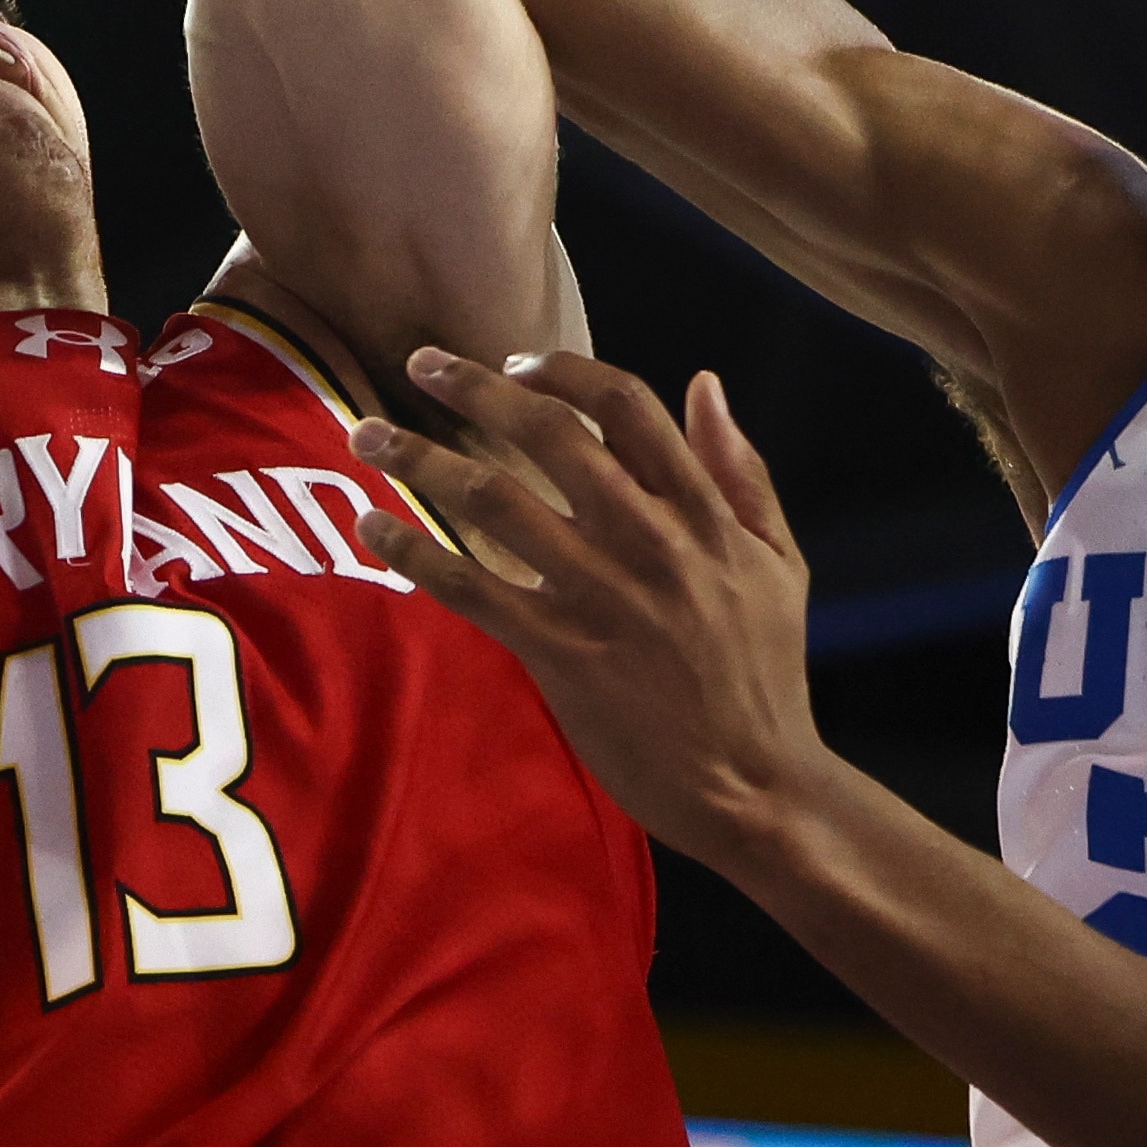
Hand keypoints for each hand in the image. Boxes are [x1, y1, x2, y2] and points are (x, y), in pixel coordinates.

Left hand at [343, 351, 837, 864]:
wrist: (754, 785)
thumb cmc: (765, 672)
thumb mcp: (778, 561)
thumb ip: (741, 471)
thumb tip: (706, 382)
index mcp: (703, 514)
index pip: (625, 405)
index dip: (563, 370)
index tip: (518, 361)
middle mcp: (649, 542)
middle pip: (548, 436)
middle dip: (474, 387)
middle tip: (421, 361)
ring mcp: (601, 597)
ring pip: (494, 501)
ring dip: (421, 458)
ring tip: (368, 434)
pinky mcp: (560, 654)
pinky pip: (470, 588)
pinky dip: (415, 550)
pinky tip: (373, 525)